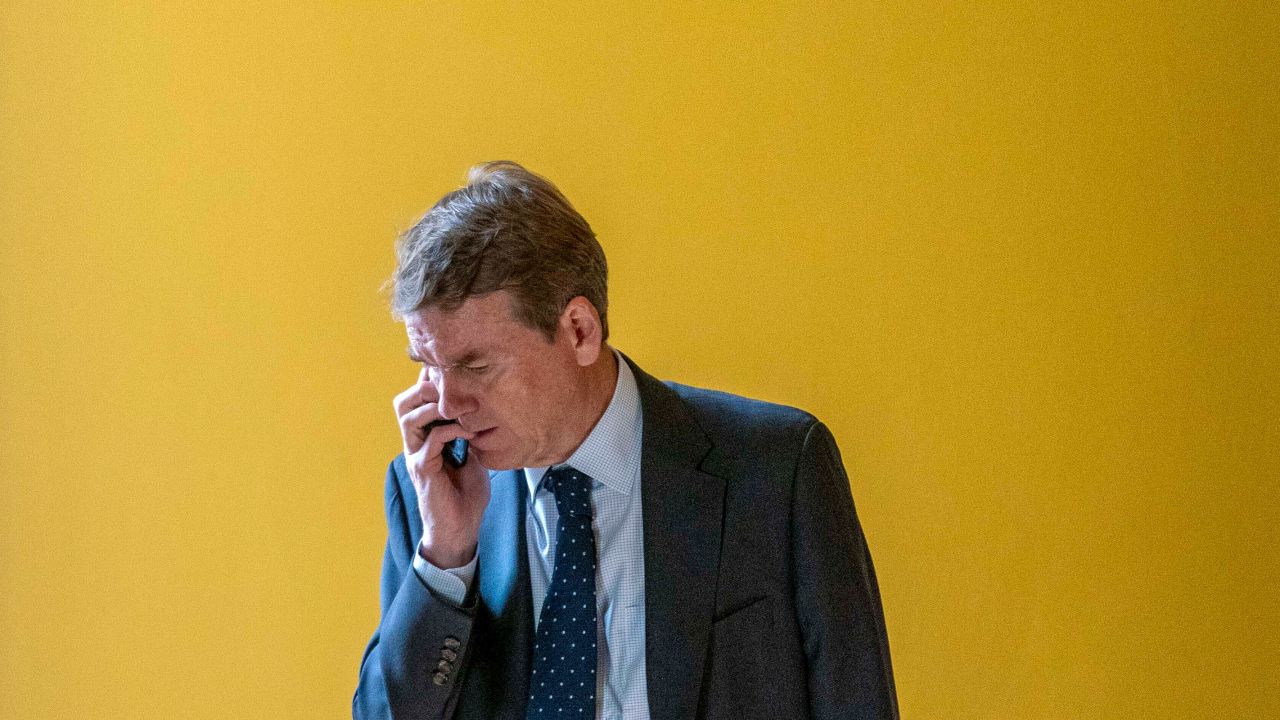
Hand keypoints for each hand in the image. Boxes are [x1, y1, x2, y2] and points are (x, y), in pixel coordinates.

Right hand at [394, 368, 490, 568]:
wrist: (461, 529)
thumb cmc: (466, 495)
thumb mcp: (473, 455)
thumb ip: (470, 432)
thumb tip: (484, 409)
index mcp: (424, 436)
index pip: (417, 399)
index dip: (430, 383)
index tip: (456, 376)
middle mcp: (414, 443)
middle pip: (403, 402)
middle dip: (426, 388)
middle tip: (454, 389)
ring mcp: (415, 455)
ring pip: (409, 417)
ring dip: (436, 407)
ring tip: (461, 409)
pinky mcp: (422, 469)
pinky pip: (431, 440)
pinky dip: (451, 430)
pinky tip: (470, 433)